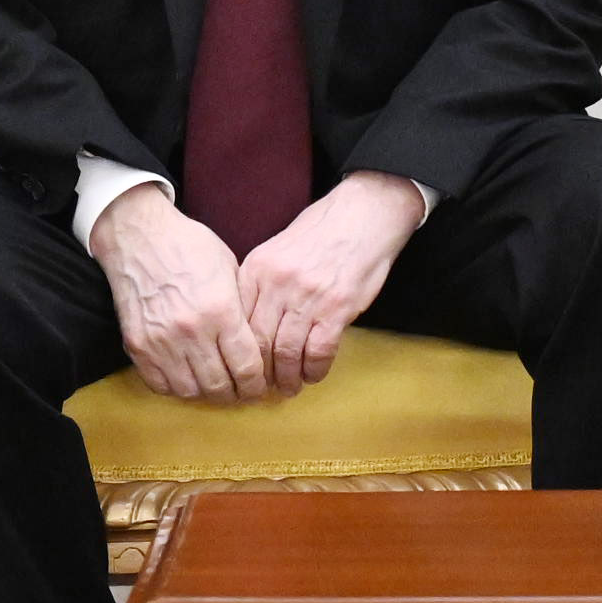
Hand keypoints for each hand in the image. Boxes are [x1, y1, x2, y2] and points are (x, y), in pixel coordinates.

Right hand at [95, 189, 274, 404]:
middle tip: (241, 393)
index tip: (259, 387)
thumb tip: (257, 346)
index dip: (257, 385)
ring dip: (206, 394)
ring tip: (215, 386)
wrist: (140, 236)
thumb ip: (242, 311)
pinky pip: (160, 384)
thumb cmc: (190, 247)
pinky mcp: (137, 345)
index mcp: (222, 311)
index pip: (247, 367)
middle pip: (220, 386)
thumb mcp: (231, 271)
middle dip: (236, 395)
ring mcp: (161, 341)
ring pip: (191, 391)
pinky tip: (187, 377)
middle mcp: (192, 331)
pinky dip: (177, 388)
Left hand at [238, 175, 426, 387]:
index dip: (239, 351)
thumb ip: (260, 284)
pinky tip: (314, 375)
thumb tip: (249, 322)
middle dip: (260, 372)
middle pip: (258, 342)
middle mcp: (278, 284)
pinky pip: (320, 351)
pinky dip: (315, 369)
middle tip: (263, 388)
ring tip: (289, 388)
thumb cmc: (321, 232)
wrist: (364, 215)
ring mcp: (308, 297)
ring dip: (288, 377)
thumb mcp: (276, 249)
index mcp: (258, 269)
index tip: (241, 367)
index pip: (238, 321)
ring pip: (287, 352)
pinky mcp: (337, 308)